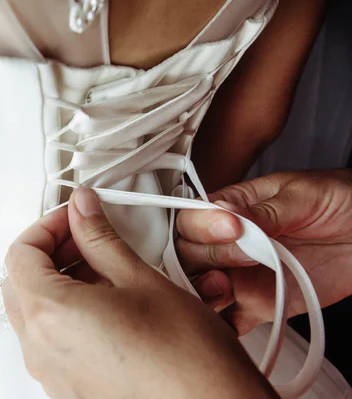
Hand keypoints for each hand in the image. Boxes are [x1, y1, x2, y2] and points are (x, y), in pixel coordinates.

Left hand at [3, 188, 277, 398]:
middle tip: (85, 239)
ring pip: (33, 313)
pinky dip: (64, 314)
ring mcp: (52, 374)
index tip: (74, 217)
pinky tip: (106, 305)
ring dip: (57, 282)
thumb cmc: (186, 358)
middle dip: (49, 252)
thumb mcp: (140, 280)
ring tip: (102, 271)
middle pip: (20, 282)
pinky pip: (50, 342)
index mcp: (50, 314)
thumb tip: (82, 209)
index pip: (21, 253)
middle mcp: (41, 349)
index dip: (47, 225)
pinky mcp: (68, 389)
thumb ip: (100, 238)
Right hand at [176, 170, 351, 334]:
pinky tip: (226, 327)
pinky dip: (221, 329)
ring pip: (200, 289)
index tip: (234, 228)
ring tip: (226, 288)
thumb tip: (227, 212)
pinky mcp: (257, 305)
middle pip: (188, 256)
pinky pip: (228, 321)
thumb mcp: (304, 195)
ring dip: (203, 294)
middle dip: (207, 258)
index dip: (203, 226)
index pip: (193, 219)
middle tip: (244, 256)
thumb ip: (265, 210)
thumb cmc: (341, 202)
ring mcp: (240, 276)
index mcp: (231, 210)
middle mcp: (228, 245)